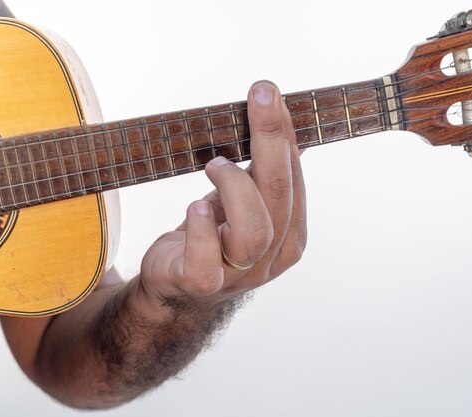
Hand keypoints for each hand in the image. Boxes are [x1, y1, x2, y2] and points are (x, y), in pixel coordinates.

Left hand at [140, 81, 305, 308]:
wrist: (177, 287)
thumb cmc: (213, 235)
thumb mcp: (243, 199)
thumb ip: (264, 170)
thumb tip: (281, 118)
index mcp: (290, 234)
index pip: (294, 180)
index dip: (285, 136)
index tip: (271, 95)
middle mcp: (271, 256)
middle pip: (279, 198)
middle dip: (271, 141)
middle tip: (259, 96)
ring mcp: (239, 274)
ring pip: (253, 232)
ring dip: (235, 188)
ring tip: (214, 165)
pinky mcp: (202, 284)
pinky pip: (206, 264)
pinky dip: (201, 232)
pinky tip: (195, 206)